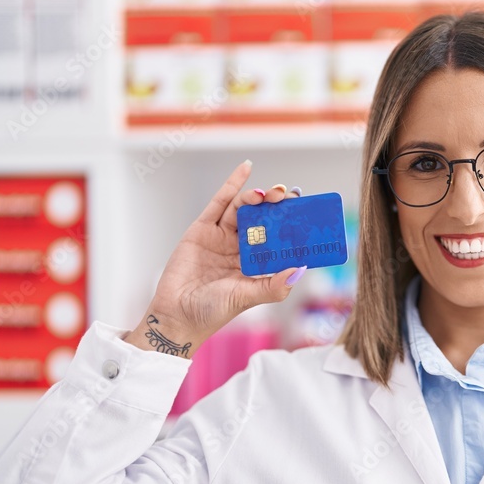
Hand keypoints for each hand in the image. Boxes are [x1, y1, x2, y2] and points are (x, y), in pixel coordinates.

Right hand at [134, 162, 304, 353]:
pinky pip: (219, 203)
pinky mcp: (202, 229)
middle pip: (263, 219)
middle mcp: (241, 247)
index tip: (307, 210)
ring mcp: (222, 236)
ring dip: (258, 197)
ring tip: (270, 194)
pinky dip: (233, 184)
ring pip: (243, 209)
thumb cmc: (213, 311)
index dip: (292, 223)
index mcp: (256, 263)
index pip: (278, 237)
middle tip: (290, 196)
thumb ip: (274, 286)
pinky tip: (247, 168)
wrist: (177, 315)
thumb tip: (300, 269)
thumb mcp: (248, 297)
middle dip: (277, 206)